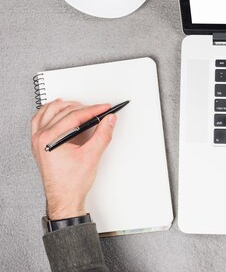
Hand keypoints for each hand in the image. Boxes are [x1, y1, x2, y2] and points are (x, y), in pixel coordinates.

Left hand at [31, 99, 115, 219]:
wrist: (64, 198)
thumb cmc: (71, 183)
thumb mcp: (92, 156)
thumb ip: (103, 134)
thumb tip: (108, 120)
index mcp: (49, 139)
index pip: (74, 116)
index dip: (93, 110)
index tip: (104, 108)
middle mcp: (40, 138)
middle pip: (63, 111)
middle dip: (83, 108)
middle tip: (98, 109)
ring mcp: (37, 140)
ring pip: (49, 112)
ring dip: (65, 106)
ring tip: (81, 107)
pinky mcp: (39, 143)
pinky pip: (40, 120)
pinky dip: (50, 112)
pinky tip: (59, 111)